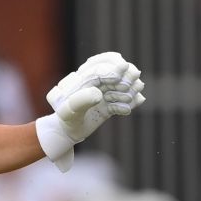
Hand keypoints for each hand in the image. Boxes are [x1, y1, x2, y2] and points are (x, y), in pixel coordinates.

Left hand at [38, 52, 146, 170]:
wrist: (67, 133)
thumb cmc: (64, 120)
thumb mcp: (68, 111)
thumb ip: (80, 101)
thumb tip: (98, 94)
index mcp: (81, 78)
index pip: (98, 68)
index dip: (111, 68)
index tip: (122, 69)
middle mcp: (92, 83)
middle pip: (113, 72)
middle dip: (126, 76)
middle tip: (135, 83)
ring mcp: (101, 93)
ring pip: (120, 85)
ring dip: (130, 89)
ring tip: (133, 97)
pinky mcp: (107, 104)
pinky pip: (121, 100)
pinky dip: (129, 103)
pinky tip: (132, 106)